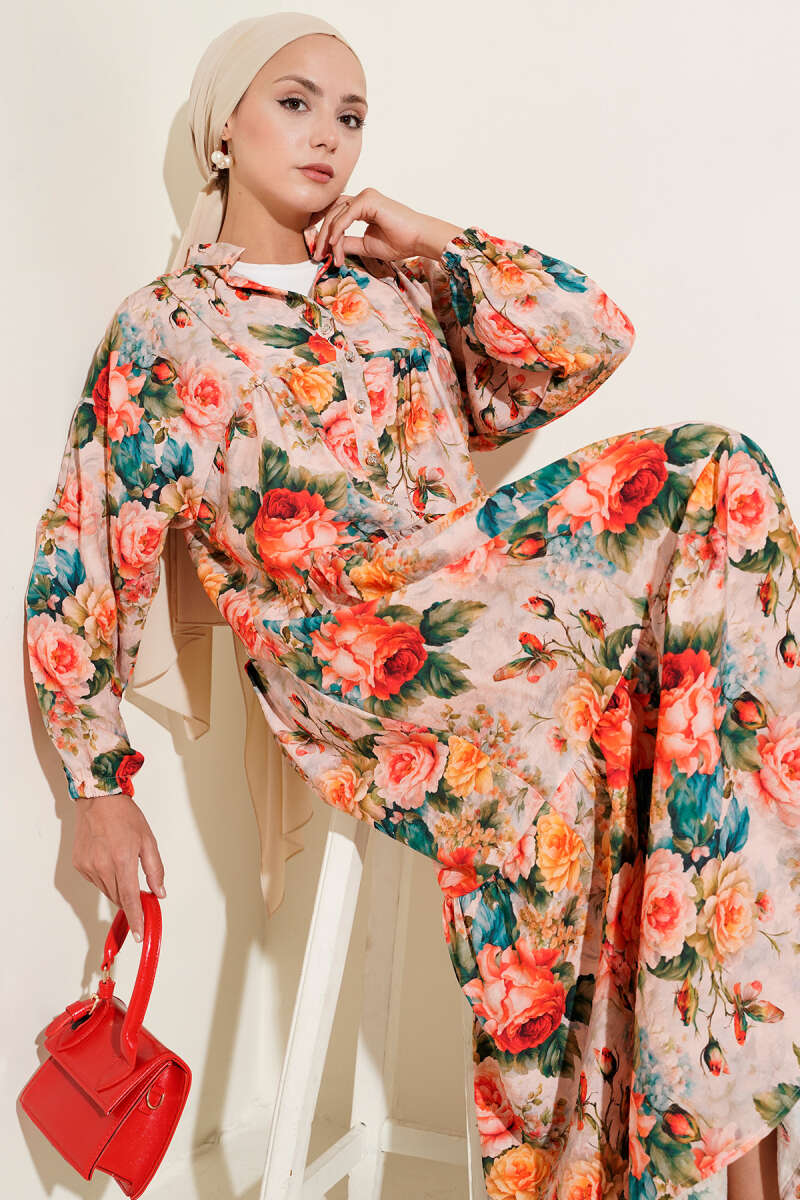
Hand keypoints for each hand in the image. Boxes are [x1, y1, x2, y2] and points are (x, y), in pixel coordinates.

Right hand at [73, 793, 165, 941]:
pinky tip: (109, 860)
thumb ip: (155, 869)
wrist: (98, 800)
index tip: (139, 935)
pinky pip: (96, 880)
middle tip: (141, 893)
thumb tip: (159, 893)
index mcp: (123, 860)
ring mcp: (88, 866)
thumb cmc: (125, 817)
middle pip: (119, 897)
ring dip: (118, 888)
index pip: (130, 899)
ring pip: (107, 891)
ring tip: (123, 865)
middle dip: (130, 901)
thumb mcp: (148, 840)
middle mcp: (103, 866)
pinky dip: (106, 877)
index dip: (136, 918)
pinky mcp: (79, 864)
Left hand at [306, 188, 462, 266]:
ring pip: (336, 214)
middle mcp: (362, 198)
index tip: (319, 251)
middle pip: (332, 213)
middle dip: (321, 234)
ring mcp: (365, 196)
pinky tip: (334, 244)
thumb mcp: (367, 246)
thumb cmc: (400, 242)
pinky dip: (338, 230)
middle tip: (316, 255)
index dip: (324, 232)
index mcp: (363, 207)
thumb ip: (349, 243)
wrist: (418, 239)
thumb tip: (332, 248)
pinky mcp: (368, 199)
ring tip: (326, 254)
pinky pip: (346, 215)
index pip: (336, 215)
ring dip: (328, 236)